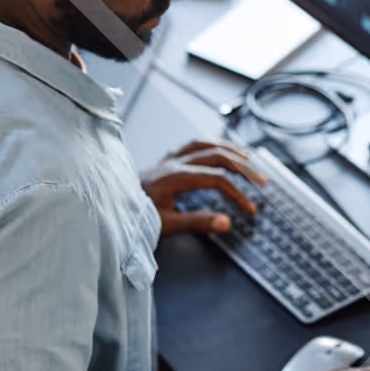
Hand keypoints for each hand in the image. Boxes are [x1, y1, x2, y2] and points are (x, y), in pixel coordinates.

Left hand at [141, 139, 266, 235]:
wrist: (108, 208)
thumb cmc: (133, 218)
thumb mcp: (165, 225)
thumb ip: (197, 222)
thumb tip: (227, 222)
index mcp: (174, 177)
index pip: (216, 180)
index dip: (237, 193)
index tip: (249, 209)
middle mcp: (172, 163)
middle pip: (216, 156)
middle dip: (243, 168)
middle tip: (261, 181)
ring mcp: (168, 159)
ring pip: (205, 145)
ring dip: (229, 150)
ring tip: (248, 158)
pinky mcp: (165, 161)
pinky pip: (193, 146)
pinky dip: (211, 146)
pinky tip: (219, 150)